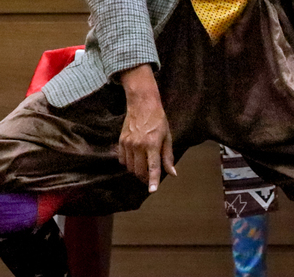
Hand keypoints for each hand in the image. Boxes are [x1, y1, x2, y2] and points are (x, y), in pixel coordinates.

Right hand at [117, 64, 175, 192]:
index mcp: (152, 144)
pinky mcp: (121, 142)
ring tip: (143, 165)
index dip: (153, 180)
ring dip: (137, 171)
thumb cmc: (158, 120)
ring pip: (130, 168)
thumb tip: (172, 173)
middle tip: (151, 176)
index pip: (153, 167)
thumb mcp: (167, 137)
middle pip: (140, 171)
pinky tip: (135, 159)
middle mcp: (138, 145)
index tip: (152, 190)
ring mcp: (128, 144)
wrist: (142, 104)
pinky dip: (128, 164)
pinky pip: (122, 161)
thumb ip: (168, 156)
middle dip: (145, 177)